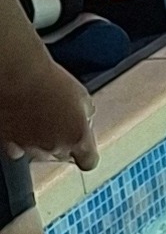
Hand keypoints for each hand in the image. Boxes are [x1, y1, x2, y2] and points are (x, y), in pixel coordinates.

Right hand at [0, 51, 96, 167]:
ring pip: (41, 153)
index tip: (83, 144)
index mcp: (78, 137)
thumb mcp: (82, 95)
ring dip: (42, 141)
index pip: (89, 161)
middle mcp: (54, 147)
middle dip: (64, 142)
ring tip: (39, 115)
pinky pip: (18, 149)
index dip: (86, 153)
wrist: (17, 73)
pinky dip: (21, 141)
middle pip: (64, 156)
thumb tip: (84, 120)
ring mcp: (30, 147)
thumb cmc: (47, 80)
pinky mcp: (9, 142)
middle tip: (58, 119)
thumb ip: (86, 114)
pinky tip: (23, 123)